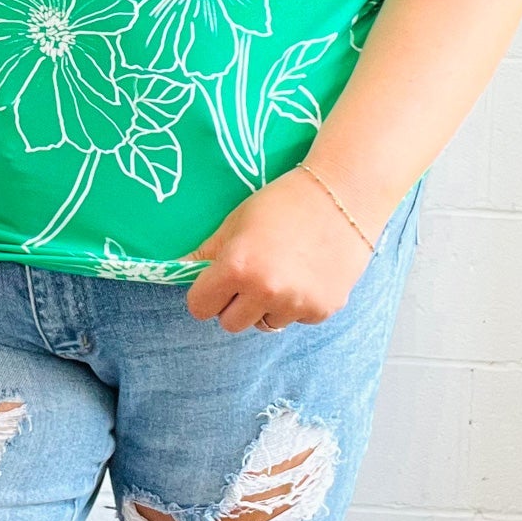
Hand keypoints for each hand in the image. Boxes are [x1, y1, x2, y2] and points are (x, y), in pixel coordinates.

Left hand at [179, 165, 379, 332]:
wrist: (343, 196)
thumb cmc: (283, 202)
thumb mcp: (236, 221)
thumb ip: (207, 253)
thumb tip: (178, 271)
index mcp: (238, 267)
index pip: (200, 307)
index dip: (205, 294)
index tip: (214, 283)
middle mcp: (265, 291)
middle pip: (230, 323)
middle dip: (233, 304)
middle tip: (249, 277)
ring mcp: (296, 304)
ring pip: (264, 324)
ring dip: (266, 306)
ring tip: (282, 271)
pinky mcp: (322, 310)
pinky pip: (295, 319)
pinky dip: (296, 304)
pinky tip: (306, 274)